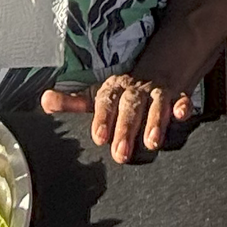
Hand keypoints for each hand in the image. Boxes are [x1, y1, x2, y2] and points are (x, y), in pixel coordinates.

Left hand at [41, 73, 191, 163]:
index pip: (106, 102)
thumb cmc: (121, 94)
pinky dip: (182, 106)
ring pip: (155, 105)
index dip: (103, 118)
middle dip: (126, 129)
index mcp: (113, 89)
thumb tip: (44, 102)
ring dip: (155, 122)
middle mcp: (135, 90)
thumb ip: (72, 103)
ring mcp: (157, 93)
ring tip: (152, 143)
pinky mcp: (176, 97)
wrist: (155, 72)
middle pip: (130, 106)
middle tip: (121, 154)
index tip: (99, 137)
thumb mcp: (97, 96)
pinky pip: (181, 100)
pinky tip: (183, 115)